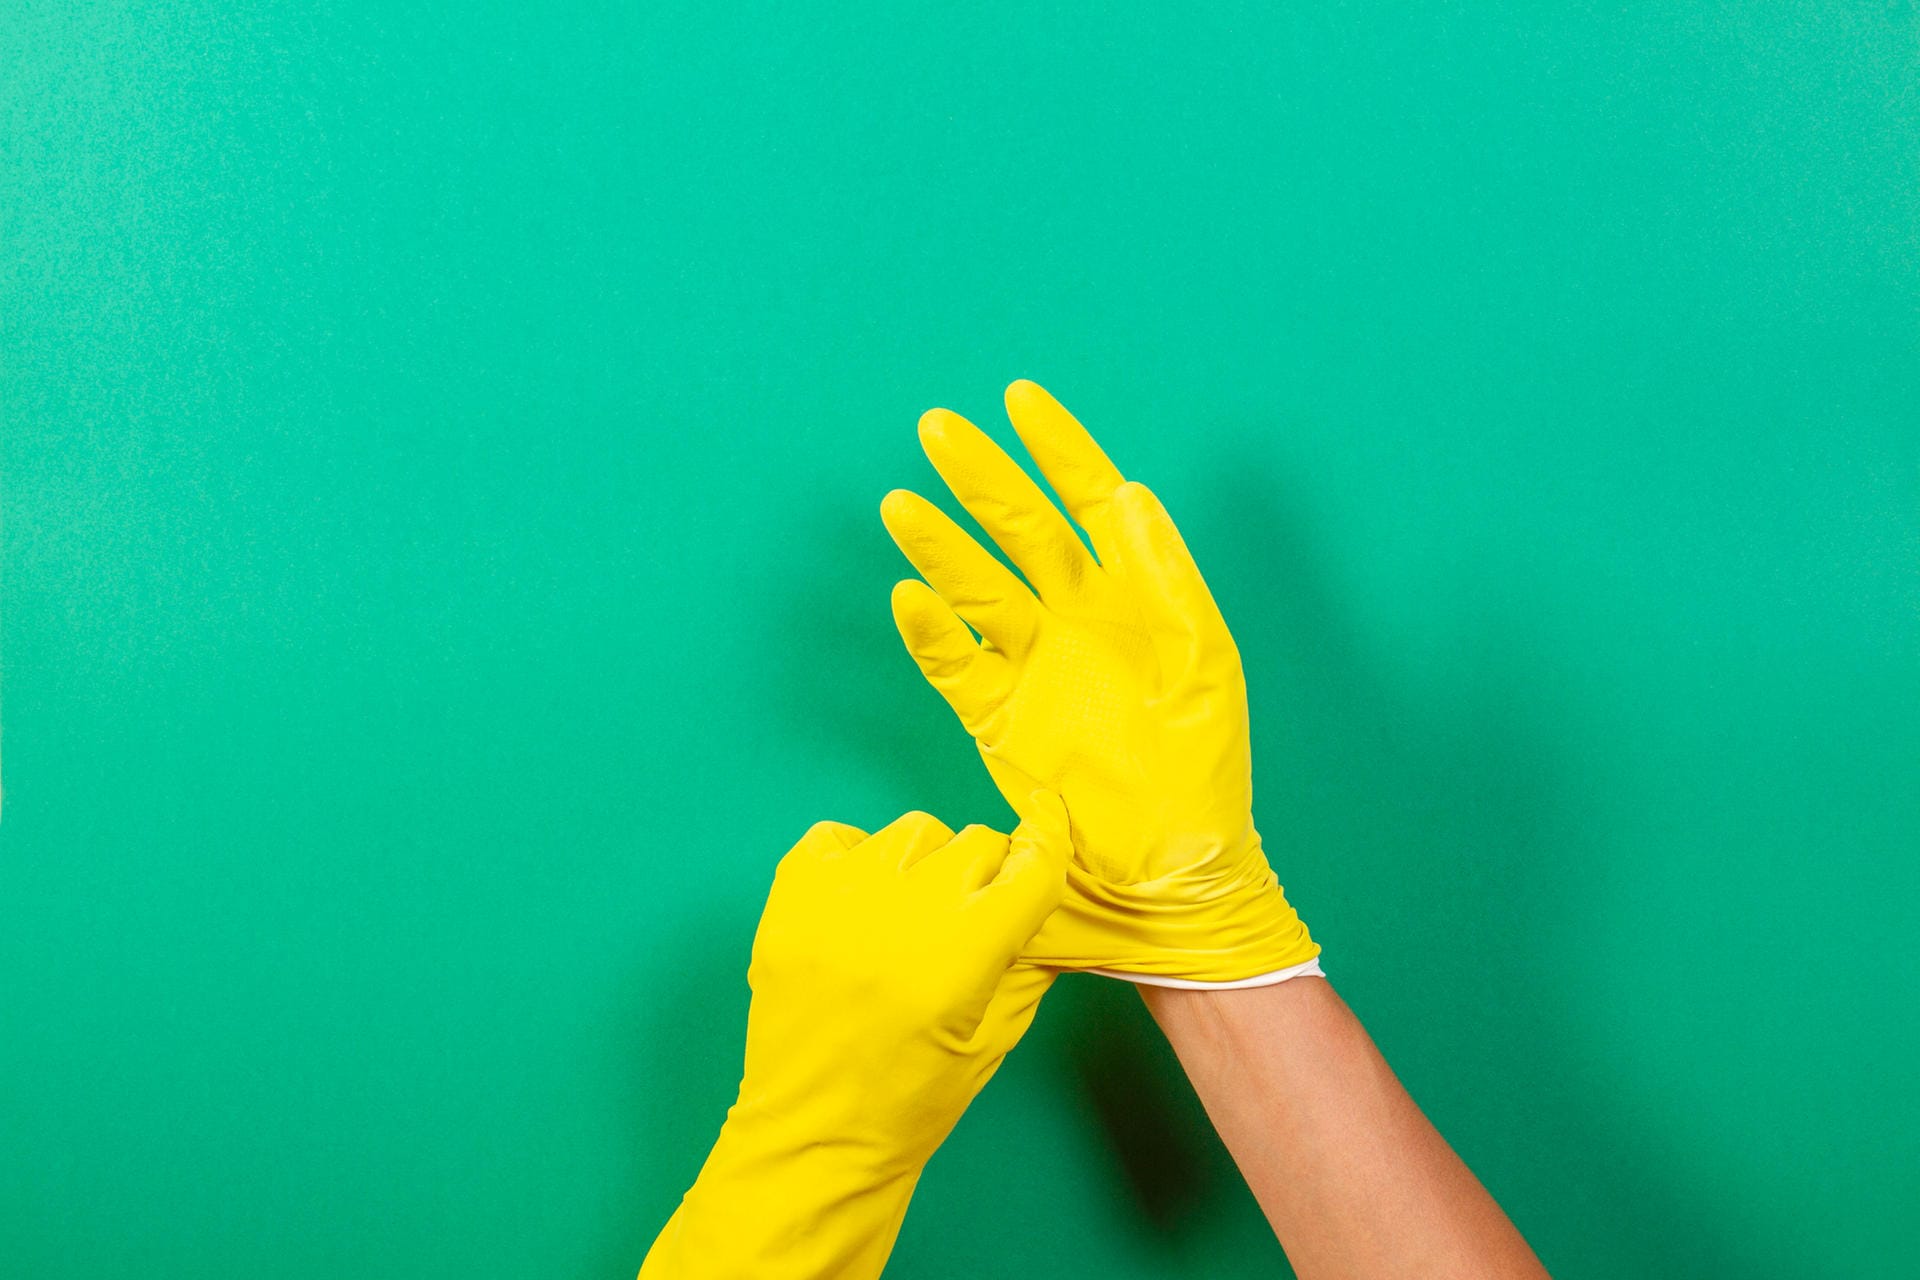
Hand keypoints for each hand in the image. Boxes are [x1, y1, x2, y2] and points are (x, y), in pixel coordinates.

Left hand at [638, 804, 1069, 1279]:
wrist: (815, 1136)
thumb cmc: (913, 1099)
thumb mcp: (994, 1037)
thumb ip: (1026, 963)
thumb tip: (1043, 904)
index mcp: (964, 948)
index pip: (1030, 864)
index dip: (1047, 851)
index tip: (1046, 846)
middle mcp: (905, 907)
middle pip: (975, 843)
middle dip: (986, 875)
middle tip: (969, 919)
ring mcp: (841, 895)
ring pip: (912, 831)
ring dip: (925, 864)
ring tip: (908, 915)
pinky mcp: (790, 896)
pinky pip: (837, 836)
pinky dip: (855, 858)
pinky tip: (858, 904)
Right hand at [880, 380, 1315, 982]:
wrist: (1170, 879)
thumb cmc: (1203, 776)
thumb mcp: (1204, 668)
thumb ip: (1168, 580)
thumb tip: (1130, 495)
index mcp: (1135, 598)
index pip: (1090, 502)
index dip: (1056, 448)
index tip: (1017, 398)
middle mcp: (1078, 622)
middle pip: (1020, 531)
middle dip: (982, 478)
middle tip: (936, 428)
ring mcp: (1032, 669)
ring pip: (977, 589)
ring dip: (941, 546)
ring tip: (902, 504)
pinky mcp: (996, 721)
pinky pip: (953, 665)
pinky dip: (929, 633)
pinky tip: (907, 597)